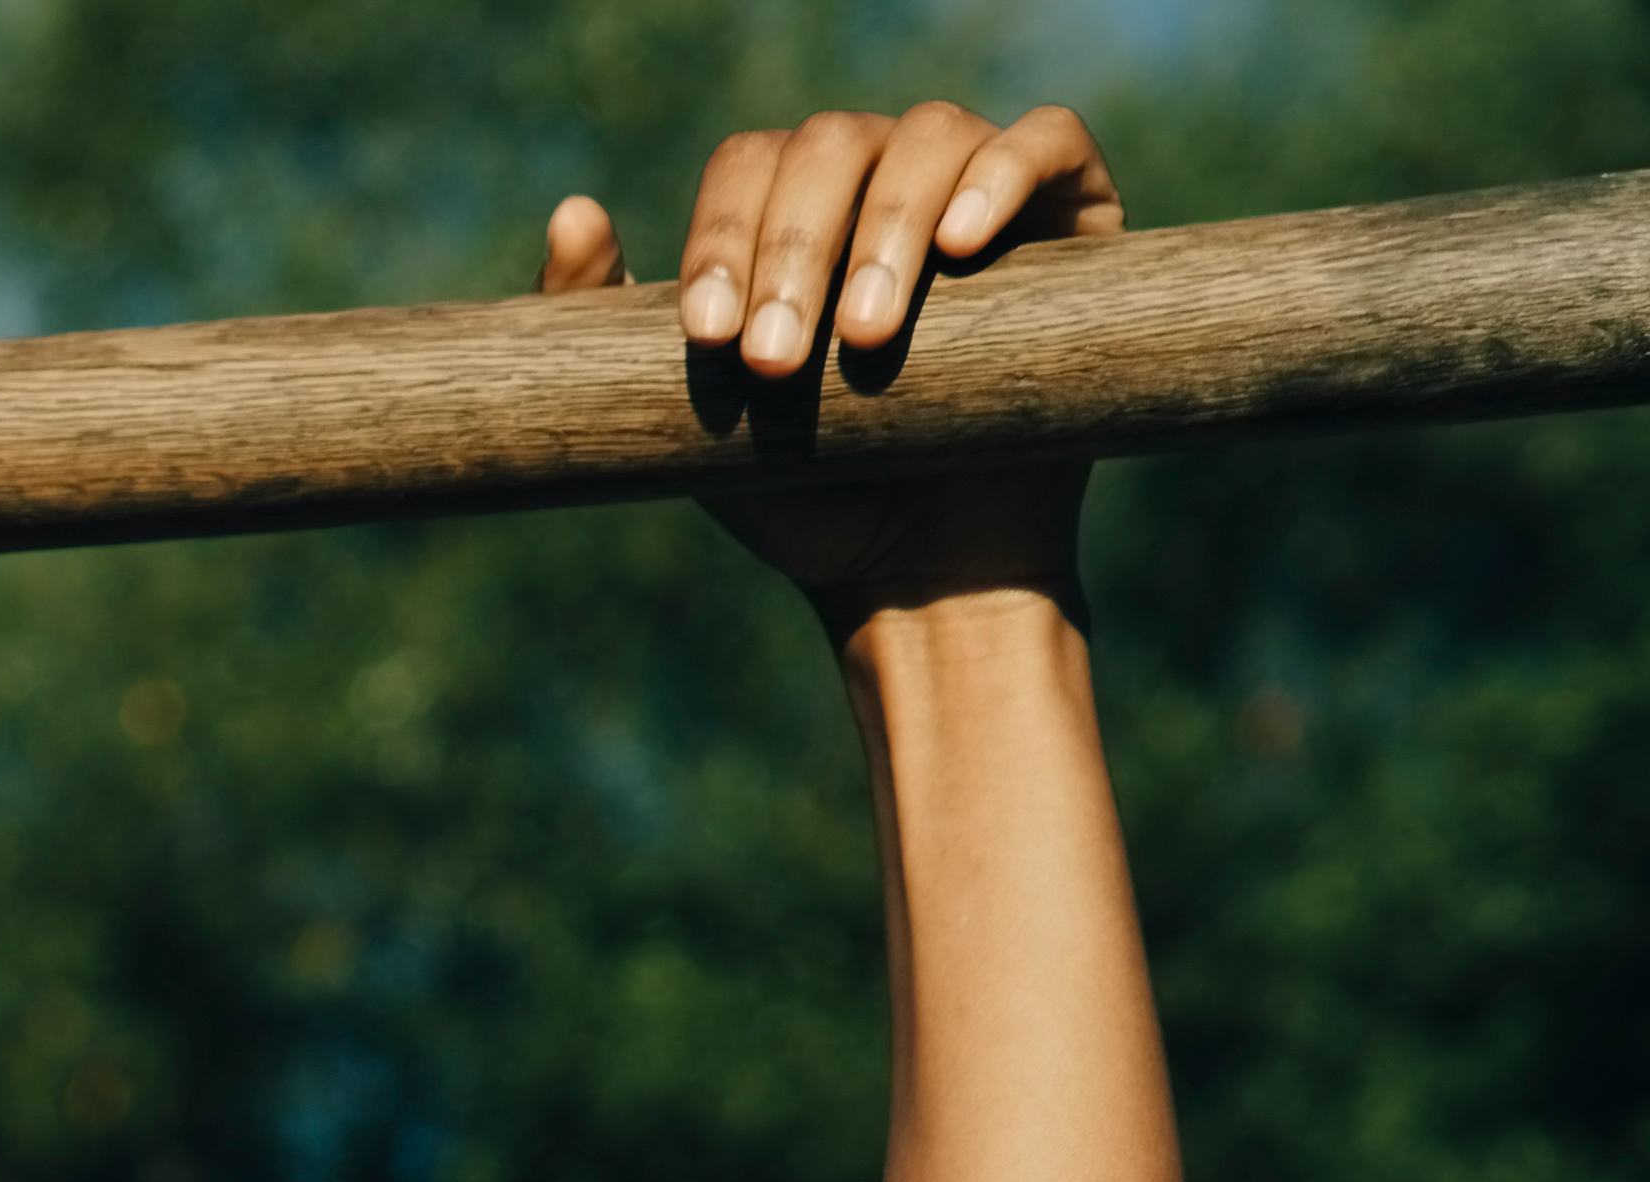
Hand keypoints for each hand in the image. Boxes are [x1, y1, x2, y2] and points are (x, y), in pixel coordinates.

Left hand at [539, 104, 1122, 634]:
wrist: (920, 574)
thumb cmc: (806, 493)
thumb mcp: (689, 418)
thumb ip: (611, 329)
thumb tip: (574, 212)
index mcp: (795, 208)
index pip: (748, 168)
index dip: (720, 239)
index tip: (707, 340)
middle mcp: (885, 177)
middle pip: (829, 145)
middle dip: (793, 252)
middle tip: (780, 365)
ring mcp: (982, 183)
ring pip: (928, 139)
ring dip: (886, 232)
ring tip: (864, 339)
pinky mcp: (1075, 208)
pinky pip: (1046, 140)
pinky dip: (1002, 173)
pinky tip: (963, 246)